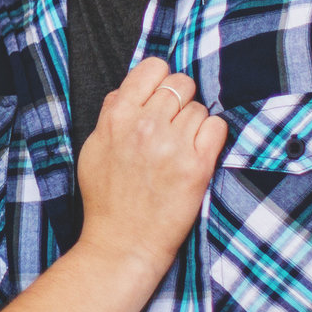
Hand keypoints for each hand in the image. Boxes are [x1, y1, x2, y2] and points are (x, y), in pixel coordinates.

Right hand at [75, 58, 225, 271]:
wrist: (123, 243)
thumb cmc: (106, 199)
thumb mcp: (94, 148)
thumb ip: (112, 113)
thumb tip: (131, 89)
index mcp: (118, 116)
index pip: (153, 68)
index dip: (161, 79)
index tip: (162, 95)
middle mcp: (146, 125)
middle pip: (181, 85)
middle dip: (180, 101)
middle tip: (173, 126)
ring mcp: (173, 145)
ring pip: (200, 108)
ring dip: (194, 124)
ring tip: (180, 148)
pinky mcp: (198, 166)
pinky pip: (217, 128)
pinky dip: (211, 137)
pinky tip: (198, 153)